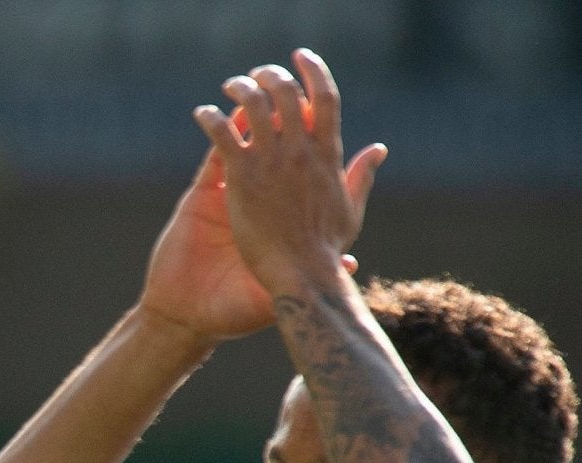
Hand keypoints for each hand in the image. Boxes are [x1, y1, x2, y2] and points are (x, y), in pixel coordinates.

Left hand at [192, 50, 385, 300]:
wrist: (296, 282)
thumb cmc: (321, 256)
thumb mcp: (348, 212)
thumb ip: (360, 177)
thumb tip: (379, 149)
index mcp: (328, 158)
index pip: (325, 102)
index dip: (314, 75)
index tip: (302, 61)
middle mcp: (301, 154)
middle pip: (288, 96)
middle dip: (274, 77)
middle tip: (260, 73)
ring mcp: (271, 164)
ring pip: (255, 107)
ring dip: (243, 89)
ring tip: (232, 85)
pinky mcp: (241, 180)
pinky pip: (223, 137)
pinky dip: (213, 120)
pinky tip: (202, 114)